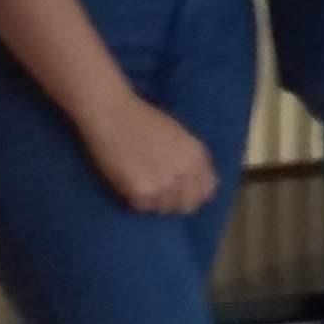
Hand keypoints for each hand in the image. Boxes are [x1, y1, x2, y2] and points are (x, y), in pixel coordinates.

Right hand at [88, 92, 219, 216]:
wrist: (113, 114)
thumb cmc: (145, 120)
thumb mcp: (180, 136)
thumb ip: (195, 161)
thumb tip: (210, 185)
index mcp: (197, 156)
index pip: (206, 192)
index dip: (193, 193)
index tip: (181, 191)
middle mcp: (185, 172)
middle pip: (186, 205)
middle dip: (173, 201)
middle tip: (158, 190)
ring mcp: (164, 184)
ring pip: (163, 209)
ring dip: (154, 201)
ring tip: (142, 182)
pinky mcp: (141, 191)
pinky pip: (142, 208)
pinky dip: (136, 200)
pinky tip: (129, 182)